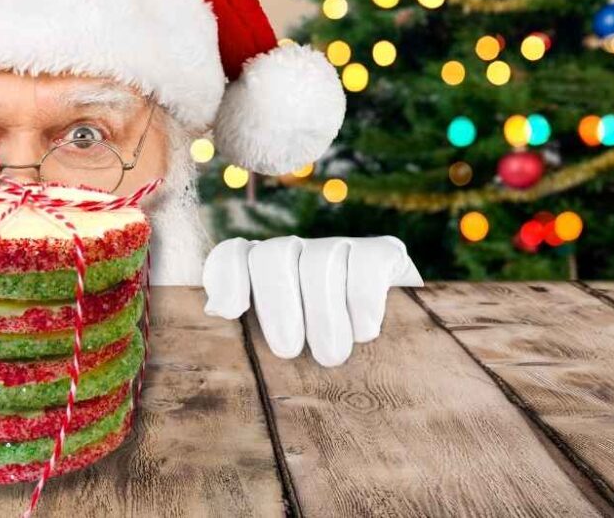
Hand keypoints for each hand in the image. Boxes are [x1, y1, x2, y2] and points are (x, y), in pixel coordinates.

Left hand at [202, 235, 422, 366]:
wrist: (401, 358)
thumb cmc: (320, 365)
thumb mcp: (278, 353)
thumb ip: (244, 333)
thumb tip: (213, 308)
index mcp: (263, 273)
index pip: (235, 255)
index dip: (226, 275)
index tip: (230, 312)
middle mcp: (298, 253)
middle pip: (275, 257)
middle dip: (277, 304)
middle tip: (288, 351)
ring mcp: (340, 248)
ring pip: (320, 261)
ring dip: (322, 312)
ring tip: (330, 356)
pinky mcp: (383, 253)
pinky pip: (366, 260)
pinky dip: (363, 298)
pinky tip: (365, 331)